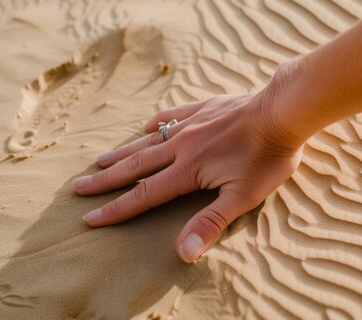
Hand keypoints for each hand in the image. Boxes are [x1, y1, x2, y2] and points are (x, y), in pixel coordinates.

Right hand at [73, 92, 303, 262]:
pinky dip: (155, 124)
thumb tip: (183, 254)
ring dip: (123, 152)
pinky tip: (147, 127)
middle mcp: (182, 145)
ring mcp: (192, 123)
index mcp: (188, 170)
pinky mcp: (204, 107)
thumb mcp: (244, 197)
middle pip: (136, 165)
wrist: (282, 111)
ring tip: (100, 159)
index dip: (117, 208)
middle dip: (107, 179)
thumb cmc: (268, 156)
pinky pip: (171, 115)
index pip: (144, 194)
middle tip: (79, 186)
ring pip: (148, 140)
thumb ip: (211, 222)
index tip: (90, 217)